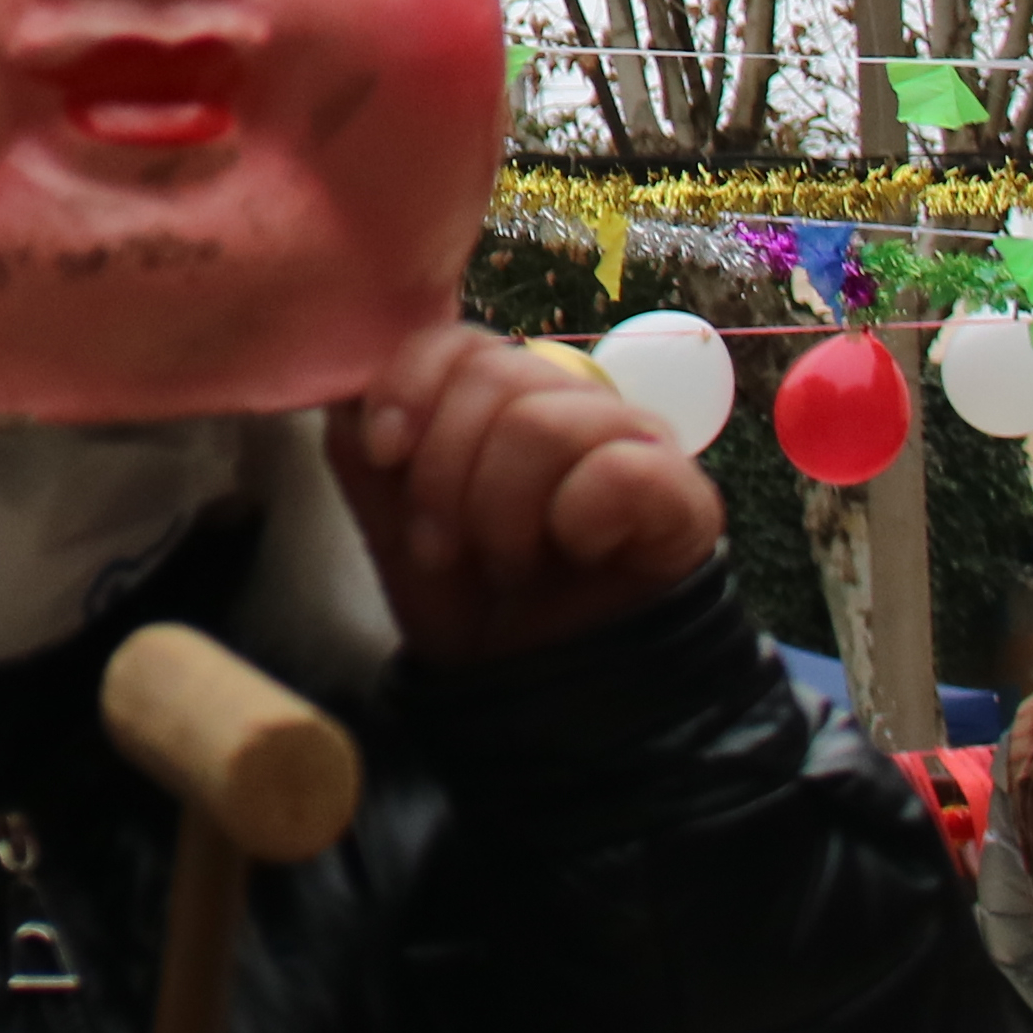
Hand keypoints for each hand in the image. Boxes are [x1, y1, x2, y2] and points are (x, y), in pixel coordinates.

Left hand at [325, 324, 727, 663]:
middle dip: (445, 474)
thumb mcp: (389, 519)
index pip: (457, 338)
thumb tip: (349, 382)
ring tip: (507, 562)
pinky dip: (579, 517)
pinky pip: (622, 468)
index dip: (409, 385)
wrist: (532, 693)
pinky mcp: (684, 496)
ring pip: (545, 423)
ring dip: (503, 511)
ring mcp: (634, 442)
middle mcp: (571, 403)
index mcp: (502, 396)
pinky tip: (577, 550)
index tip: (386, 452)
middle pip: (494, 376)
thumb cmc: (467, 599)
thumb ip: (362, 440)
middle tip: (445, 545)